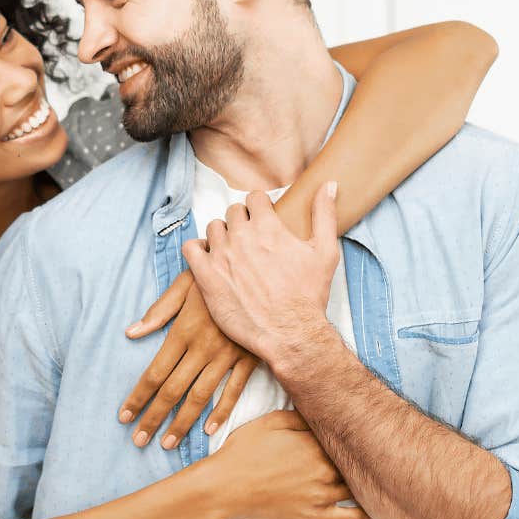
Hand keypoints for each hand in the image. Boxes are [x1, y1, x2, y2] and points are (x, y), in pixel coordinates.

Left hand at [119, 271, 257, 449]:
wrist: (260, 270)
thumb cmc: (216, 274)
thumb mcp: (184, 284)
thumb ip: (158, 311)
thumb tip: (131, 332)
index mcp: (183, 331)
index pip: (153, 373)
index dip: (137, 398)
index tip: (124, 417)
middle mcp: (202, 348)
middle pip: (172, 391)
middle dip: (154, 418)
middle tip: (138, 440)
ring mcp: (227, 355)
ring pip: (200, 397)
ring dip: (182, 422)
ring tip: (167, 443)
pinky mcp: (250, 358)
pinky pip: (234, 390)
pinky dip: (221, 412)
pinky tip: (209, 430)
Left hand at [183, 181, 341, 372]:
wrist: (289, 333)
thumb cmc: (309, 296)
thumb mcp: (325, 252)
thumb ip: (324, 214)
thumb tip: (328, 185)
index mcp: (268, 226)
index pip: (254, 198)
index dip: (260, 208)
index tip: (263, 220)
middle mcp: (242, 236)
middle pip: (233, 212)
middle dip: (242, 221)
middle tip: (251, 241)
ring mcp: (221, 255)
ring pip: (213, 228)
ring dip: (222, 235)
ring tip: (233, 252)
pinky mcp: (206, 276)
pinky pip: (190, 248)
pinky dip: (198, 249)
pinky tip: (210, 260)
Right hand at [200, 409, 364, 518]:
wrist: (223, 488)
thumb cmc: (242, 452)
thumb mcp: (268, 422)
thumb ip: (299, 416)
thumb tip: (321, 412)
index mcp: (313, 443)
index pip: (343, 437)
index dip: (350, 435)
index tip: (361, 431)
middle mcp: (323, 468)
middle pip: (352, 462)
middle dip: (362, 457)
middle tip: (375, 452)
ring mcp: (320, 494)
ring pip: (354, 487)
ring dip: (365, 481)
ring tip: (379, 476)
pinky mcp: (314, 516)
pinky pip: (348, 517)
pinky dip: (364, 513)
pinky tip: (374, 508)